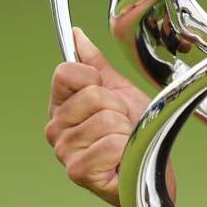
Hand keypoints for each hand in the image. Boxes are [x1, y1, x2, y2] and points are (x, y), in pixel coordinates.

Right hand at [44, 28, 150, 206]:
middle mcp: (55, 128)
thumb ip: (96, 66)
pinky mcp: (78, 172)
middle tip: (122, 127)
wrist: (150, 171)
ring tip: (123, 144)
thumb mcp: (120, 92)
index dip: (97, 81)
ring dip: (125, 132)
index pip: (66, 73)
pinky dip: (125, 151)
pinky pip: (109, 145)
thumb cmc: (135, 134)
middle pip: (92, 95)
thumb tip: (76, 35)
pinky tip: (121, 161)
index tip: (110, 97)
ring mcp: (64, 151)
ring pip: (105, 120)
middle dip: (119, 109)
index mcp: (62, 105)